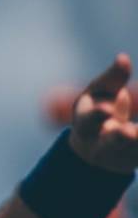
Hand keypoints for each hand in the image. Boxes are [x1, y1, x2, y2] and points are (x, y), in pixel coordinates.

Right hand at [70, 54, 137, 172]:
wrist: (97, 151)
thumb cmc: (99, 112)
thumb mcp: (99, 95)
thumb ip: (112, 79)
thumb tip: (123, 57)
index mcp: (85, 126)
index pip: (89, 120)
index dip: (98, 115)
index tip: (108, 110)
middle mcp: (100, 145)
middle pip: (111, 143)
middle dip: (121, 138)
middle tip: (130, 132)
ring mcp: (120, 157)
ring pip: (133, 152)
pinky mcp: (135, 159)